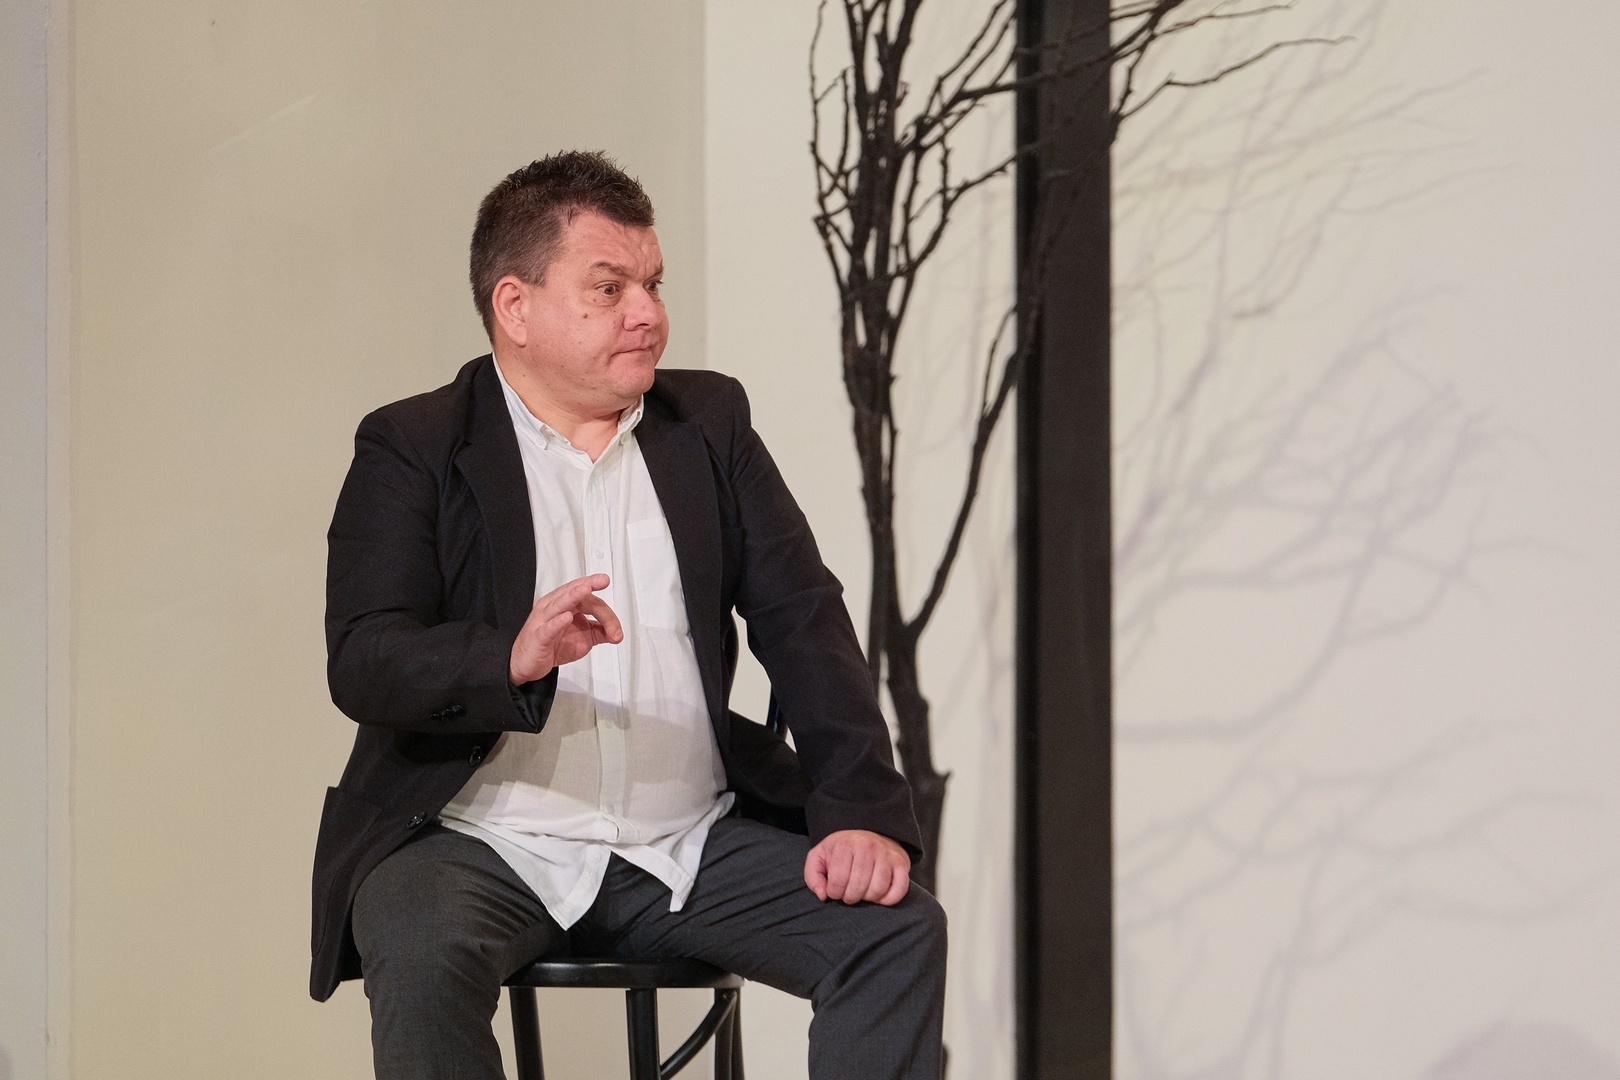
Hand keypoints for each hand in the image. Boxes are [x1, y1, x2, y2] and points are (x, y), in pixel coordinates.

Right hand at [509, 574, 623, 683]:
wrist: (527, 663)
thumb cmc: (551, 645)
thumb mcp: (582, 639)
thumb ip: (599, 632)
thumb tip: (616, 633)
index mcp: (564, 604)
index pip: (587, 599)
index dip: (606, 612)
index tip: (616, 630)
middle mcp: (553, 607)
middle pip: (575, 594)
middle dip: (590, 586)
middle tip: (604, 580)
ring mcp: (544, 620)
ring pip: (559, 603)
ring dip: (573, 595)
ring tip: (585, 589)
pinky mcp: (538, 636)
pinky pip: (548, 627)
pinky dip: (558, 622)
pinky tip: (567, 617)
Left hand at [804, 829, 910, 905]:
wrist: (869, 833)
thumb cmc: (842, 850)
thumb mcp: (820, 856)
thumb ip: (813, 876)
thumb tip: (822, 895)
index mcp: (846, 845)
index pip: (837, 882)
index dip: (834, 893)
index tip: (835, 890)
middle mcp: (868, 847)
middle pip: (857, 888)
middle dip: (850, 897)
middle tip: (849, 892)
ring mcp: (887, 855)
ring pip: (877, 890)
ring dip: (868, 898)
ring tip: (863, 892)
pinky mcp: (902, 864)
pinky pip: (899, 890)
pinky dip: (889, 899)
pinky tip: (879, 895)